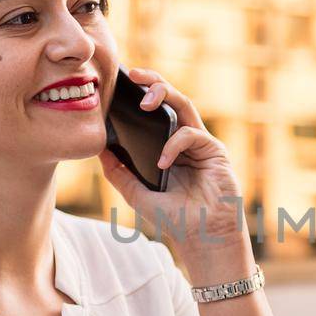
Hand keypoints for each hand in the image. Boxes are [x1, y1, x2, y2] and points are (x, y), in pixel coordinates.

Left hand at [98, 67, 248, 255]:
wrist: (203, 240)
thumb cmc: (177, 221)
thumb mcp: (138, 195)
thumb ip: (120, 173)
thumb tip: (99, 151)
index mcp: (170, 148)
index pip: (157, 113)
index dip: (142, 94)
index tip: (119, 83)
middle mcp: (187, 142)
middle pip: (172, 100)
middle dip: (154, 82)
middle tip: (133, 75)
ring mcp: (202, 145)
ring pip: (185, 106)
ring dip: (165, 95)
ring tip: (144, 100)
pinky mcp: (215, 151)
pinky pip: (191, 134)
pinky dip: (174, 144)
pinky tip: (162, 162)